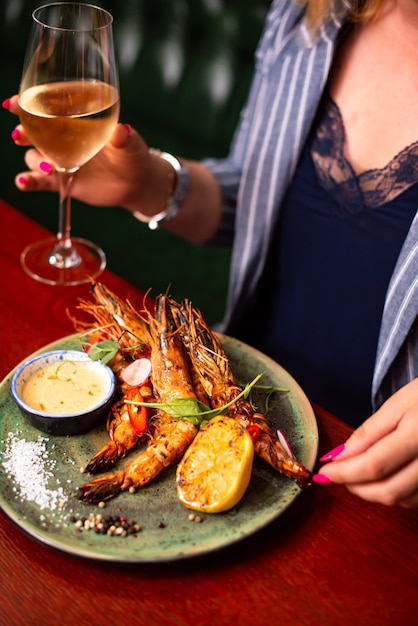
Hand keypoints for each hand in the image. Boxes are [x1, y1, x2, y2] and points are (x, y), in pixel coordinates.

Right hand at [4, 95, 168, 215]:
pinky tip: (23, 183)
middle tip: (19, 135)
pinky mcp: (62, 180)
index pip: (47, 108)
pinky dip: (28, 181)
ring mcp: (60, 159)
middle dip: (23, 130)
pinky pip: (39, 181)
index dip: (28, 103)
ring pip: (34, 156)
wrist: (135, 183)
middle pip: (33, 130)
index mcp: (75, 121)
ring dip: (34, 160)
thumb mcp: (131, 144)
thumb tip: (123, 130)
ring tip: (49, 167)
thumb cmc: (132, 155)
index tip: (14, 103)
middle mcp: (62, 138)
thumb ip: (124, 137)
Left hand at [314, 378, 417, 506]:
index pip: (374, 465)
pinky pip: (417, 500)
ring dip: (373, 493)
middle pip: (388, 490)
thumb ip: (368, 433)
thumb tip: (338, 456)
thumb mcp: (397, 404)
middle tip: (337, 475)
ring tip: (357, 474)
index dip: (344, 473)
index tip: (323, 472)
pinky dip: (395, 494)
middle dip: (355, 487)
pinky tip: (384, 478)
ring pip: (402, 500)